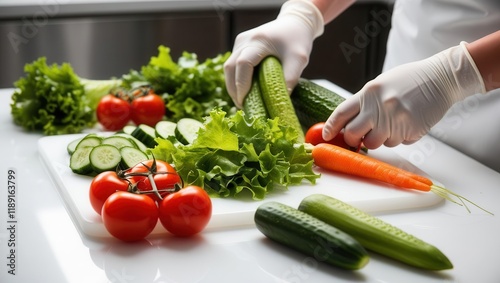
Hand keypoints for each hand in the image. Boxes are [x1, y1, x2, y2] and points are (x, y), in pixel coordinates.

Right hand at [224, 0, 323, 107]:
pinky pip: (233, 65)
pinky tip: (245, 91)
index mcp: (259, 41)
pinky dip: (236, 79)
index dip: (241, 85)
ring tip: (243, 101)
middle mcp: (245, 40)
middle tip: (243, 106)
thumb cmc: (298, 39)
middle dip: (234, 90)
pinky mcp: (240, 46)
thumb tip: (280, 103)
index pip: (243, 64)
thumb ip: (290, 80)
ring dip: (233, 86)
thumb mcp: (299, 60)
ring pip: (228, 68)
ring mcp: (240, 42)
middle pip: (230, 68)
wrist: (295, 22)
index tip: (245, 102)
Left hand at [323, 42, 485, 148]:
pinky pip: (397, 143)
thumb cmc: (410, 80)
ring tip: (393, 124)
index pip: (342, 113)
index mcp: (369, 92)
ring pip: (375, 143)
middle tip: (360, 138)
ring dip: (380, 139)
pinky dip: (400, 137)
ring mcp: (395, 120)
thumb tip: (349, 123)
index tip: (326, 136)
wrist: (441, 78)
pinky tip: (409, 122)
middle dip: (354, 140)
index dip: (331, 126)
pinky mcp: (410, 130)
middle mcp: (379, 107)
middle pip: (353, 134)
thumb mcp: (381, 85)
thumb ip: (366, 103)